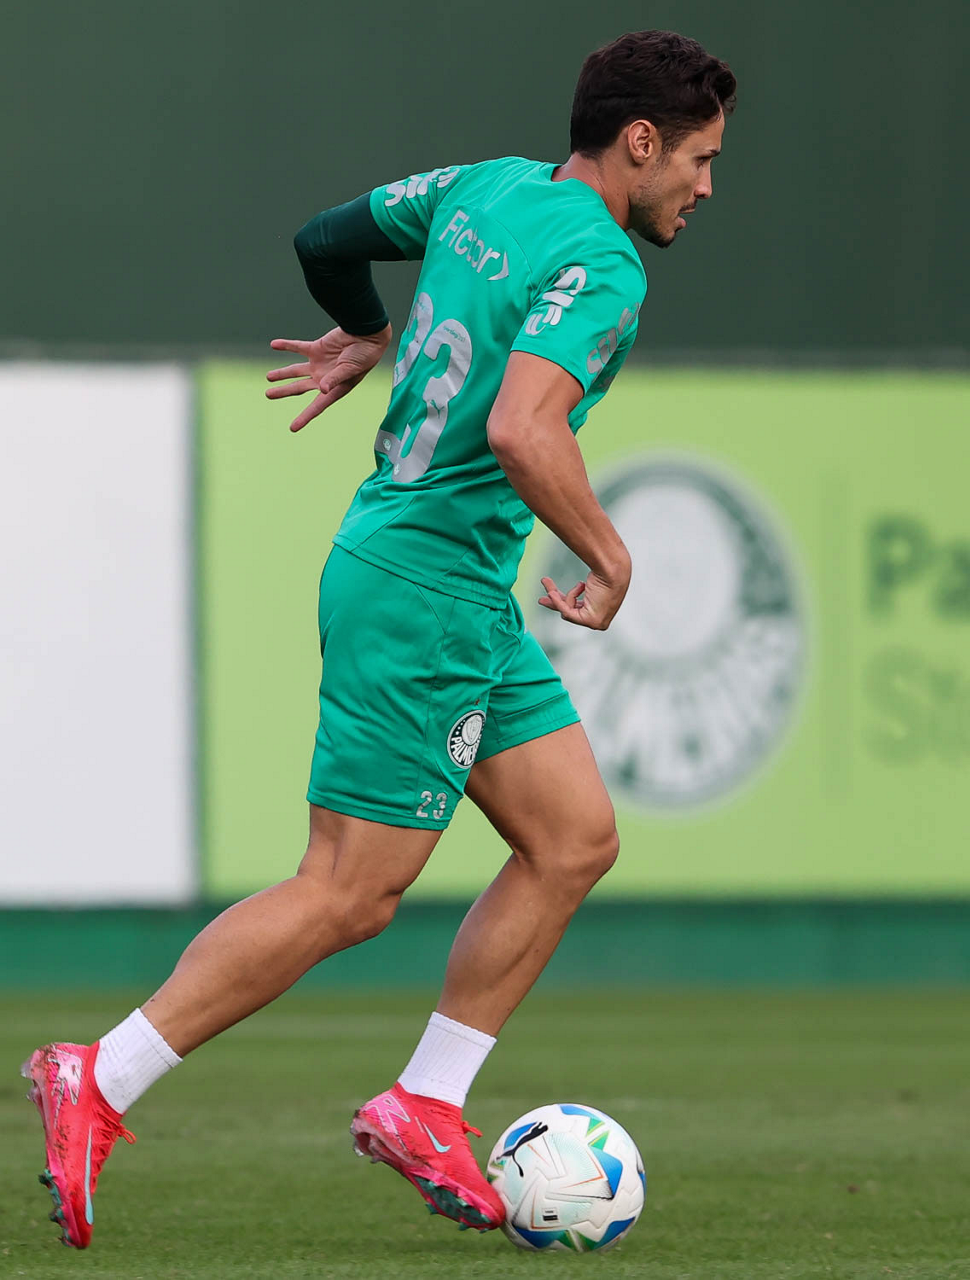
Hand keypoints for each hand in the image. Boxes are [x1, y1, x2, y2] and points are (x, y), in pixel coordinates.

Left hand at [265, 324, 391, 431]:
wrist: (367, 335)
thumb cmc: (364, 356)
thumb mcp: (350, 370)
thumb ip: (335, 379)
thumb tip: (321, 388)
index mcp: (334, 389)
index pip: (316, 406)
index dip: (304, 417)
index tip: (292, 428)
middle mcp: (324, 379)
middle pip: (299, 388)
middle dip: (284, 391)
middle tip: (268, 395)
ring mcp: (319, 364)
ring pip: (295, 371)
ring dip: (282, 373)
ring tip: (268, 377)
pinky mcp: (317, 348)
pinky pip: (298, 347)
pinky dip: (286, 345)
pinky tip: (274, 344)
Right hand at [538, 567, 629, 629]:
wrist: (613, 570)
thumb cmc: (605, 572)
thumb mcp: (588, 584)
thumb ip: (578, 591)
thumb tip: (562, 589)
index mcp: (602, 610)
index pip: (579, 609)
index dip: (564, 600)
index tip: (551, 592)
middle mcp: (601, 619)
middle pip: (572, 612)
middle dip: (555, 604)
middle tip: (542, 599)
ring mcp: (597, 622)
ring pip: (567, 612)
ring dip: (556, 597)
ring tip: (546, 581)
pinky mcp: (592, 621)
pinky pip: (568, 612)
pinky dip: (558, 602)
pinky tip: (551, 593)